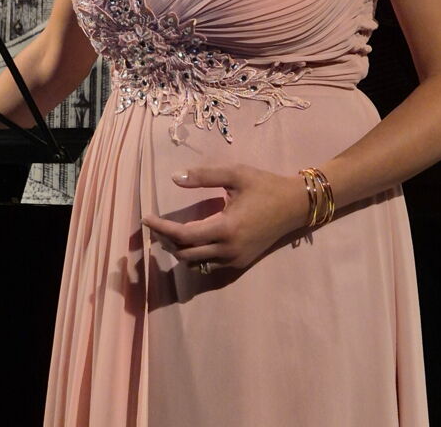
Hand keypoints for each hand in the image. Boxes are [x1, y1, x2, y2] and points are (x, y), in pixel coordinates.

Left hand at [142, 163, 307, 271]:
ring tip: (170, 232)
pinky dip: (195, 256)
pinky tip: (191, 241)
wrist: (294, 205)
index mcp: (225, 228)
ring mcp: (235, 259)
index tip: (146, 218)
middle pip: (185, 254)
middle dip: (166, 240)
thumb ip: (204, 176)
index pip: (183, 235)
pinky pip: (209, 266)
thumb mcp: (235, 174)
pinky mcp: (240, 263)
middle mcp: (228, 249)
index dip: (161, 228)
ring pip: (196, 264)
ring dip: (180, 250)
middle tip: (155, 225)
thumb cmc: (264, 185)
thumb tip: (175, 177)